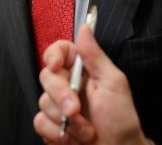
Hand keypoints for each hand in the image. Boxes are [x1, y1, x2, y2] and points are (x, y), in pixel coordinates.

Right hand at [34, 25, 149, 144]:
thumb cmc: (121, 120)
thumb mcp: (113, 83)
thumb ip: (95, 56)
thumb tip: (85, 28)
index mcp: (83, 70)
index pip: (60, 51)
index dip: (53, 54)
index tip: (56, 66)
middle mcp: (68, 84)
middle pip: (46, 77)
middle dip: (61, 96)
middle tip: (76, 109)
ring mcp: (58, 106)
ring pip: (43, 102)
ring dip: (66, 121)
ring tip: (86, 130)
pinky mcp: (51, 125)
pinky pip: (40, 123)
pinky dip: (57, 134)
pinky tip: (73, 139)